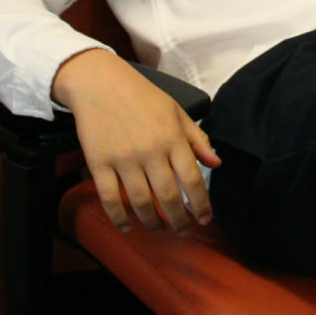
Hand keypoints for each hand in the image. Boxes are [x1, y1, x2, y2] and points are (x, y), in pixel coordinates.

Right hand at [51, 49, 219, 232]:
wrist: (100, 83)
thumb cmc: (142, 96)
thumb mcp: (177, 111)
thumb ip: (198, 139)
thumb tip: (216, 163)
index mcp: (172, 137)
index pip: (192, 179)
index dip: (200, 204)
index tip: (205, 220)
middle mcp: (150, 150)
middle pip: (168, 196)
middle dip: (178, 220)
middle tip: (183, 231)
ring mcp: (123, 158)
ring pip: (140, 202)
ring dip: (151, 222)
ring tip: (158, 229)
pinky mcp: (98, 163)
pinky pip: (110, 198)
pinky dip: (118, 217)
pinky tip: (126, 226)